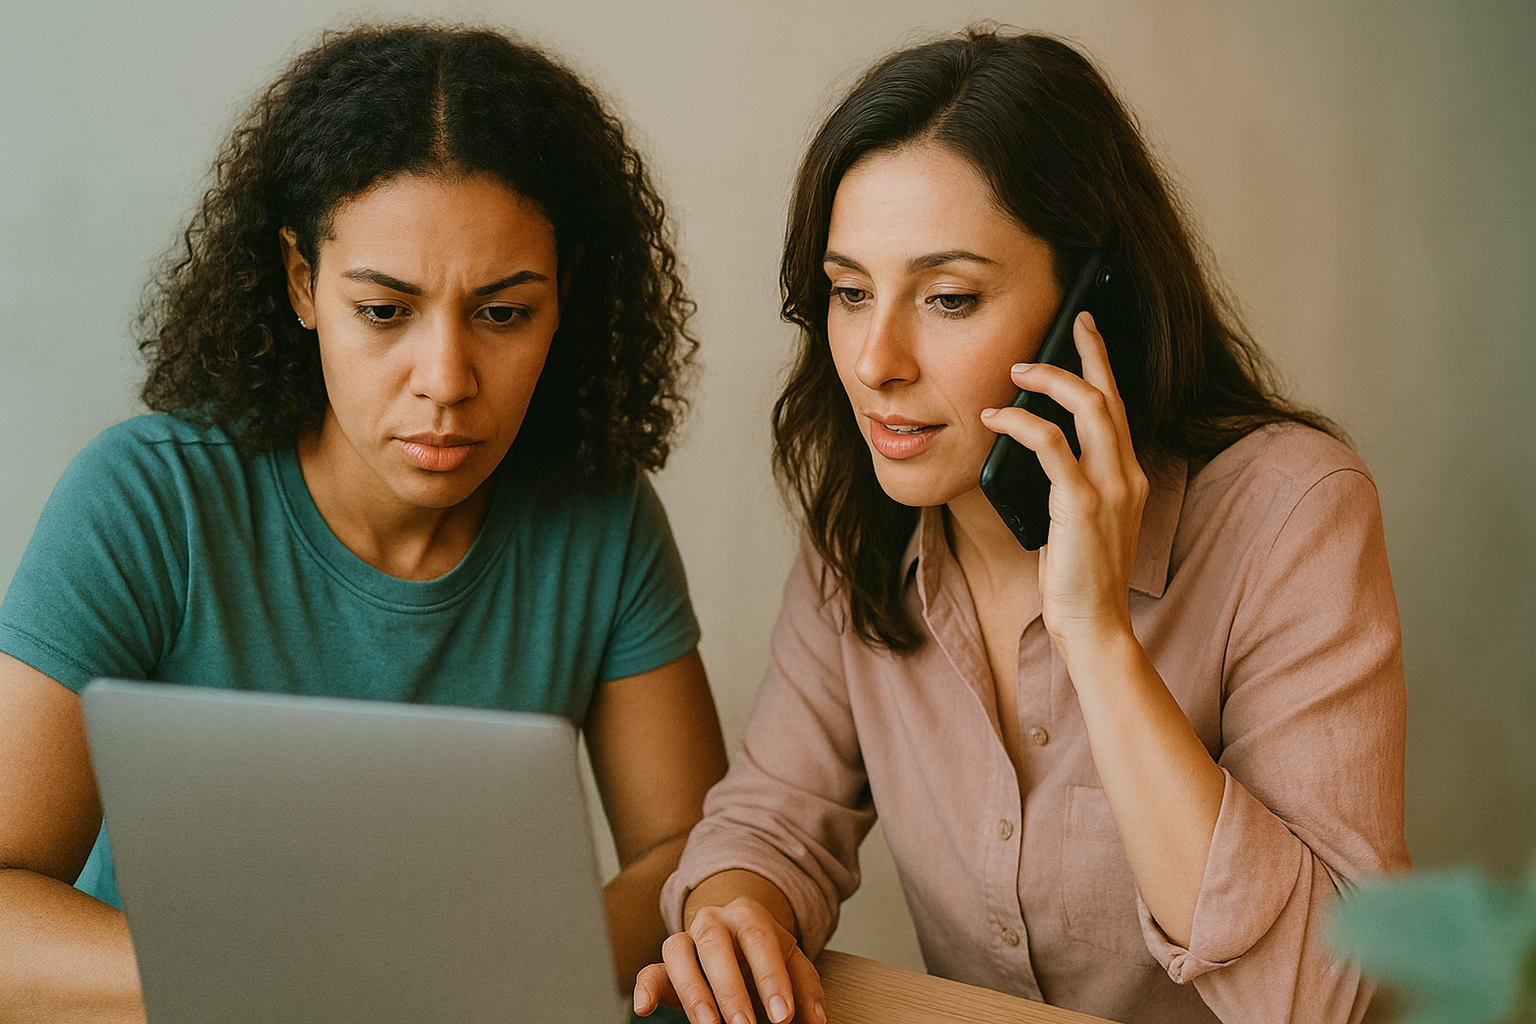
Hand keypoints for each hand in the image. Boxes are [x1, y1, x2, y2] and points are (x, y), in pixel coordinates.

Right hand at [633, 896, 825, 1023]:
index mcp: (749, 915)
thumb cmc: (766, 953)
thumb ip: (806, 988)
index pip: (760, 941)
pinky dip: (644, 987)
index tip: (782, 1016)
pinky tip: (644, 1007)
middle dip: (731, 991)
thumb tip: (817, 1020)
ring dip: (694, 993)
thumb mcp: (792, 962)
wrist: (735, 932)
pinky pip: (650, 970)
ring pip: (679, 953)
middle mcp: (713, 920)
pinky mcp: (666, 963)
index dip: (771, 979)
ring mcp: (686, 938)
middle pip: (717, 947)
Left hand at [981, 311, 1148, 652]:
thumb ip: (1068, 485)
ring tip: (1017, 371)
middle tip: (1067, 323)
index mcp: (1129, 477)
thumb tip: (1032, 453)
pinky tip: (996, 419)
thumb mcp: (1078, 521)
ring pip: (1090, 409)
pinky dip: (1022, 424)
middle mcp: (1127, 475)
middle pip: (1110, 395)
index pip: (1119, 408)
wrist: (1094, 625)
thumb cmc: (1079, 579)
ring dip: (1051, 381)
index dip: (1102, 365)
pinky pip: (1052, 446)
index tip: (1086, 332)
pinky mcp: (1083, 505)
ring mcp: (1110, 489)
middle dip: (1088, 353)